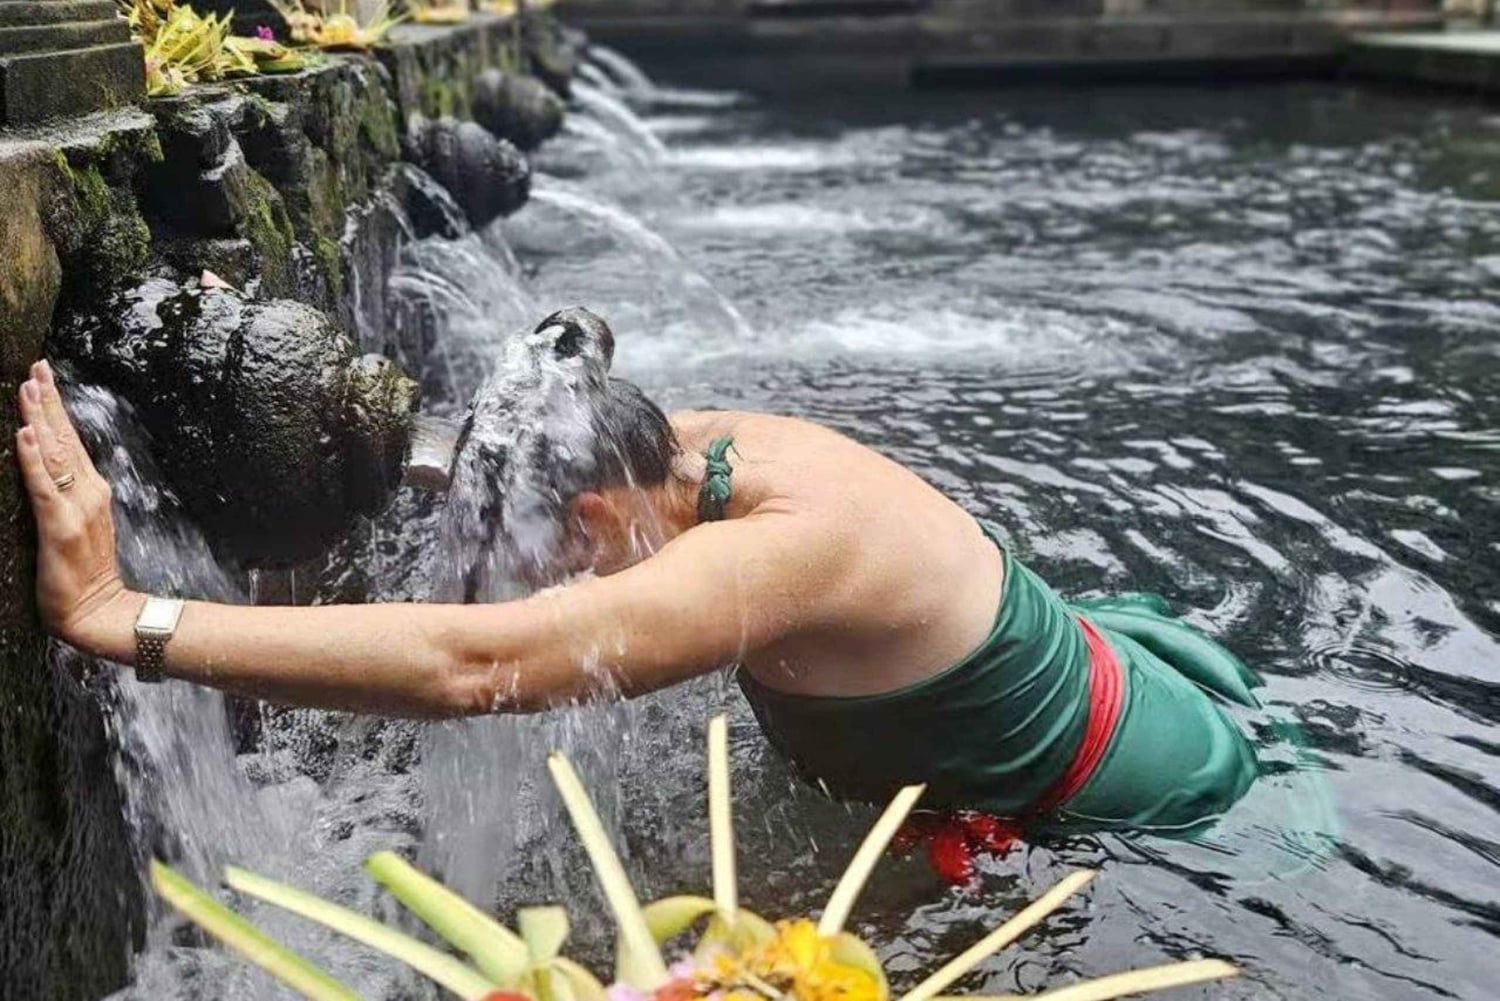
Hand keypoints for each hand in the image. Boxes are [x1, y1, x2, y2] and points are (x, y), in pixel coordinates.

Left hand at [15, 360, 131, 647]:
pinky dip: (33, 458)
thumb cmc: (84, 576)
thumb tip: (49, 472)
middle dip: (48, 400)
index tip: (42, 377)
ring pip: (55, 453)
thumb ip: (68, 498)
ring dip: (39, 418)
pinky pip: (43, 485)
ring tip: (28, 388)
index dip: (55, 408)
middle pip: (64, 438)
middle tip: (37, 367)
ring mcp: (76, 508)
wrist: (99, 612)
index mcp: (92, 491)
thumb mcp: (80, 527)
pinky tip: (26, 435)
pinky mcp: (59, 526)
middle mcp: (89, 492)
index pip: (70, 441)